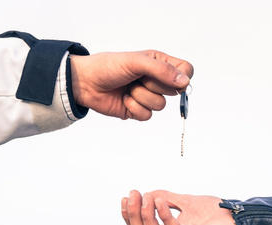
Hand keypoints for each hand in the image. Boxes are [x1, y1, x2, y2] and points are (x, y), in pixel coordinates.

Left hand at [70, 51, 192, 120]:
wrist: (86, 83)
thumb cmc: (108, 66)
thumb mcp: (137, 63)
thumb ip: (162, 71)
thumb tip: (185, 82)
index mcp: (159, 63)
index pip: (185, 70)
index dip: (182, 77)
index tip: (172, 79)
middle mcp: (156, 79)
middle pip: (174, 90)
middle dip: (155, 86)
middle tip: (138, 78)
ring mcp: (147, 95)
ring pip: (160, 105)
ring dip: (141, 97)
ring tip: (128, 88)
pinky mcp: (138, 110)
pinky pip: (147, 115)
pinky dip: (134, 108)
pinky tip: (123, 99)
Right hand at [122, 190, 237, 224]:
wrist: (240, 222)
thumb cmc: (214, 216)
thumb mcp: (186, 203)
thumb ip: (167, 199)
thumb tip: (149, 194)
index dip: (129, 216)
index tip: (126, 197)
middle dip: (133, 215)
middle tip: (133, 194)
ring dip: (146, 216)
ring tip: (146, 197)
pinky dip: (164, 216)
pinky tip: (160, 201)